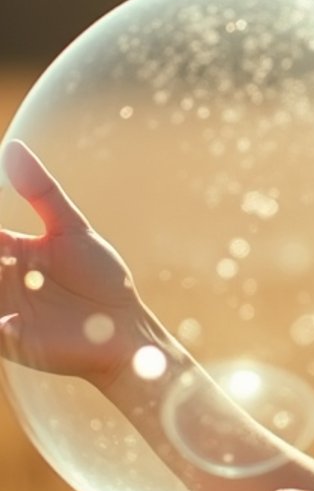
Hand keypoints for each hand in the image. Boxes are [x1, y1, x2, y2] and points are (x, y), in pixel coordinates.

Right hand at [0, 140, 142, 382]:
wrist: (124, 326)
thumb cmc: (101, 278)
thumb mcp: (72, 229)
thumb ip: (41, 192)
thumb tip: (13, 148)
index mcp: (9, 251)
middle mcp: (0, 280)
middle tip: (2, 254)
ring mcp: (2, 310)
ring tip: (5, 268)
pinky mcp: (13, 341)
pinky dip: (0, 326)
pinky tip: (12, 321)